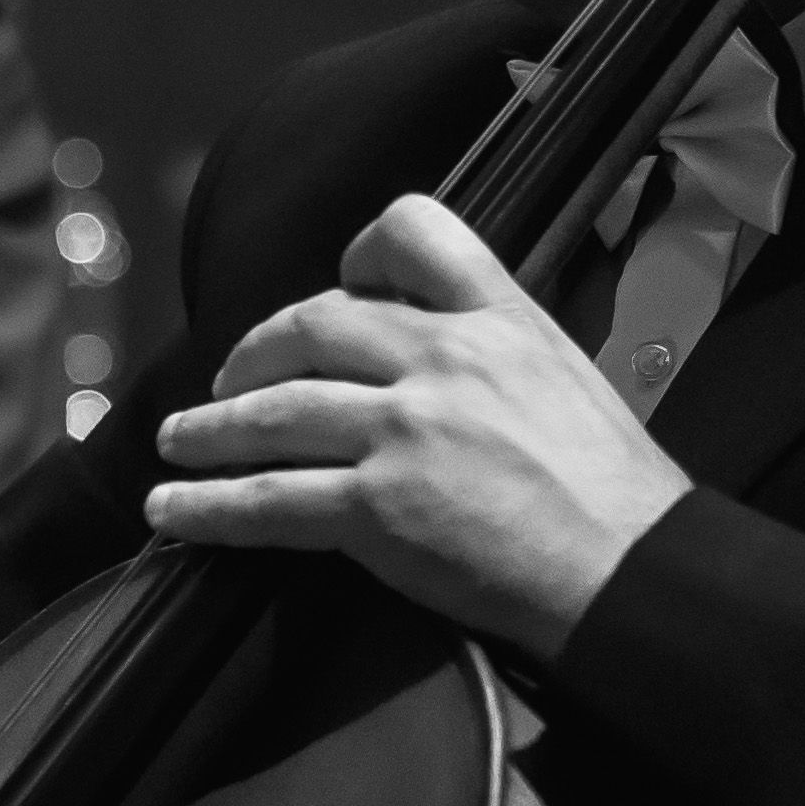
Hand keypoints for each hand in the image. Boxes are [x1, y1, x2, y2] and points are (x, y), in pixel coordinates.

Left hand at [143, 194, 691, 657]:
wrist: (631, 573)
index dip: (359, 257)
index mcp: (500, 317)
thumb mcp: (568, 377)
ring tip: (178, 442)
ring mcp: (405, 432)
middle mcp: (443, 359)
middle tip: (230, 383)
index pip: (413, 231)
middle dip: (254, 354)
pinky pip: (267, 500)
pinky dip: (205, 507)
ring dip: (209, 429)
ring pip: (273, 411)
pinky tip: (173, 512)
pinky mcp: (377, 510)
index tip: (337, 288)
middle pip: (313, 325)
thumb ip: (497, 352)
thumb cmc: (616, 495)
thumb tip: (439, 359)